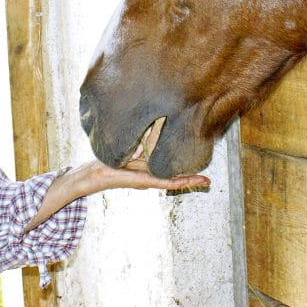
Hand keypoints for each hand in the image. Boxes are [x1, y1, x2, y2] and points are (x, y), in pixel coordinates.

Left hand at [66, 117, 209, 197]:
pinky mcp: (146, 182)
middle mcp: (152, 176)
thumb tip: (155, 122)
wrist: (97, 172)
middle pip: (176, 178)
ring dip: (191, 182)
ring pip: (175, 182)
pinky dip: (180, 182)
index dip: (185, 169)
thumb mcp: (132, 146)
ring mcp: (151, 180)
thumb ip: (144, 139)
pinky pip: (167, 183)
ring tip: (206, 183)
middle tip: (208, 182)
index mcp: (150, 168)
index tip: (199, 168)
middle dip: (192, 179)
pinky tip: (191, 182)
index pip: (171, 169)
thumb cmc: (111, 159)